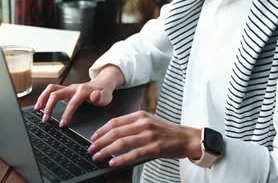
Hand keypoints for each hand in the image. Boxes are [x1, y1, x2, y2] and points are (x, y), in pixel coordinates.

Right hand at [34, 79, 113, 126]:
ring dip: (43, 99)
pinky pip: (52, 90)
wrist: (103, 84)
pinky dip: (44, 97)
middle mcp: (74, 88)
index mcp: (83, 91)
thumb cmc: (104, 93)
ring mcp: (68, 88)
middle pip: (57, 94)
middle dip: (49, 107)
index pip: (72, 103)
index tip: (62, 124)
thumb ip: (100, 97)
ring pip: (51, 89)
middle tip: (45, 120)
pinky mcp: (65, 90)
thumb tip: (95, 95)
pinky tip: (40, 106)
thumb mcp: (106, 97)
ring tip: (37, 110)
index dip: (66, 114)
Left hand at [87, 111, 201, 166]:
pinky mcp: (154, 147)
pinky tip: (112, 163)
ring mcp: (149, 135)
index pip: (115, 122)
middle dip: (100, 142)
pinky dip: (121, 159)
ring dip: (106, 151)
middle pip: (115, 132)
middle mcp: (144, 123)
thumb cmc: (167, 132)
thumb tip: (113, 135)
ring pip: (122, 143)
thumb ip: (133, 125)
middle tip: (91, 149)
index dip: (101, 130)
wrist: (187, 138)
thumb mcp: (150, 122)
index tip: (93, 138)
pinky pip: (133, 154)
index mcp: (141, 115)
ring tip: (97, 156)